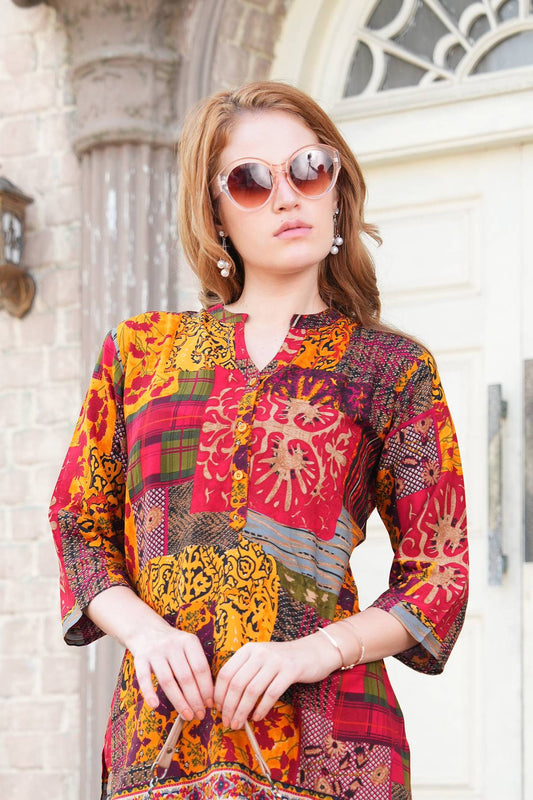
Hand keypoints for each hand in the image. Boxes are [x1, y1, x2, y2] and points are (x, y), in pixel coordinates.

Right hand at [128, 623, 213, 720]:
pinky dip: (149, 693)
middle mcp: (172, 644)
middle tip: (200, 715)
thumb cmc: (173, 645)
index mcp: (189, 641)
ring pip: (168, 681)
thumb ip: (197, 665)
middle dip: (195, 699)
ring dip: (179, 701)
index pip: (200, 668)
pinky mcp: (140, 658)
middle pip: (185, 677)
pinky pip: (144, 678)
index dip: (206, 688)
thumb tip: (208, 697)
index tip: (210, 704)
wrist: (147, 630)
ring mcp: (155, 651)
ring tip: (187, 716)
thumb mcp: (188, 647)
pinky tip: (155, 706)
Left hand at [213, 634, 340, 729]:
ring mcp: (275, 661)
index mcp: (249, 649)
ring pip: (252, 691)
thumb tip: (225, 699)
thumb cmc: (283, 660)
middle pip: (237, 684)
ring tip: (239, 724)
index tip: (218, 710)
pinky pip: (271, 694)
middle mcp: (260, 652)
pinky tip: (257, 718)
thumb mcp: (261, 659)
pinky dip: (261, 708)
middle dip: (229, 707)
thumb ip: (245, 672)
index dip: (219, 694)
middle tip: (227, 722)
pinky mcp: (291, 670)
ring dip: (242, 711)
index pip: (226, 673)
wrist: (314, 651)